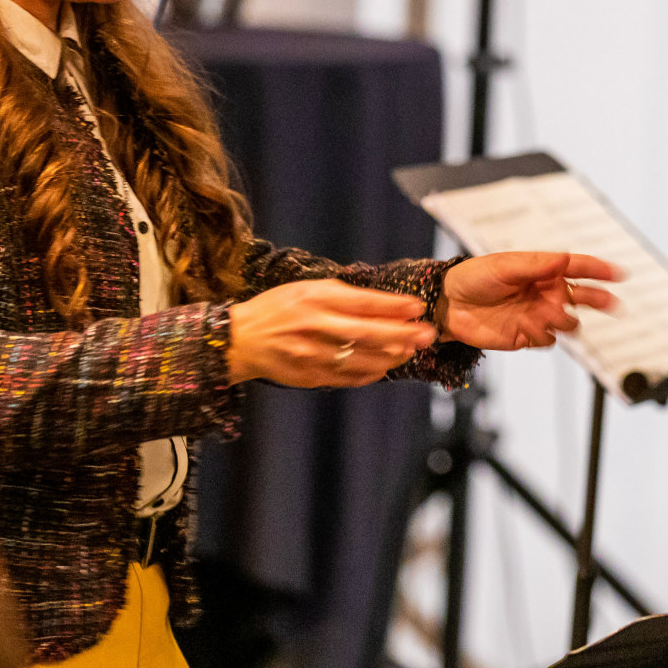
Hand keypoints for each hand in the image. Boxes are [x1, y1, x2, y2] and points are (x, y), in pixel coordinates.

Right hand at [227, 279, 435, 387]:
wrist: (240, 340)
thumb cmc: (277, 309)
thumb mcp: (306, 289)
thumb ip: (342, 294)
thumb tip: (384, 301)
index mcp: (314, 298)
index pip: (364, 302)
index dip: (395, 306)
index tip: (418, 307)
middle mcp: (314, 325)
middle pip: (368, 332)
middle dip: (402, 334)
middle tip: (428, 334)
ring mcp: (311, 354)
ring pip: (361, 359)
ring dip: (390, 356)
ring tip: (409, 351)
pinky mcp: (308, 376)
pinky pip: (347, 377)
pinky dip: (370, 373)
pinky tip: (384, 367)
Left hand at [440, 252, 621, 349]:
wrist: (450, 306)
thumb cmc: (475, 277)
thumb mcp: (505, 266)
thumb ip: (536, 265)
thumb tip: (565, 259)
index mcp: (543, 271)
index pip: (578, 268)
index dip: (600, 270)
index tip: (619, 274)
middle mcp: (545, 293)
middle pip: (584, 297)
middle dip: (600, 299)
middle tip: (614, 304)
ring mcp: (538, 315)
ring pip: (569, 322)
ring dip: (563, 319)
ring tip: (545, 314)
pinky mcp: (528, 336)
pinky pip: (548, 339)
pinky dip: (541, 334)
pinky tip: (524, 327)